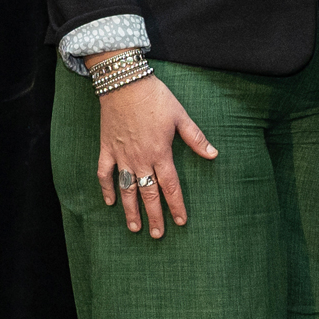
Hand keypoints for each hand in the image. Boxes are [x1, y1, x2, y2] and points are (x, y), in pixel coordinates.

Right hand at [95, 69, 215, 239]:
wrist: (123, 83)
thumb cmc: (155, 98)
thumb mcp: (181, 117)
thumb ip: (196, 138)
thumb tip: (214, 154)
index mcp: (161, 153)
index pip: (171, 186)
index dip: (177, 205)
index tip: (181, 221)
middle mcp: (140, 159)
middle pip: (148, 193)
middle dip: (154, 216)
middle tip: (157, 235)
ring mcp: (121, 155)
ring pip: (126, 189)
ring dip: (130, 209)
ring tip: (134, 228)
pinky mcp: (106, 148)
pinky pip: (104, 173)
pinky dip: (107, 188)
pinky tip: (110, 202)